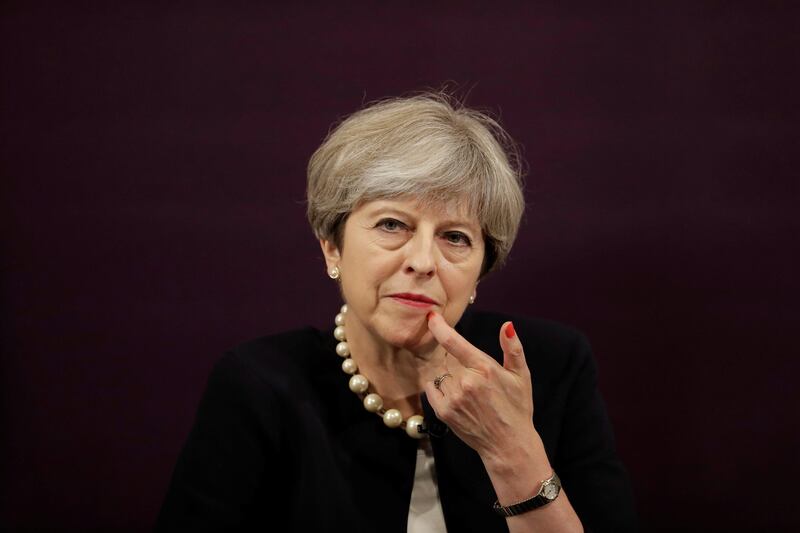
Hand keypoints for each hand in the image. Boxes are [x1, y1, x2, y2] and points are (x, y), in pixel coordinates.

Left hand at [424, 312, 537, 464]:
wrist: (508, 444)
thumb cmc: (517, 408)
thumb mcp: (521, 376)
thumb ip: (513, 348)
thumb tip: (507, 325)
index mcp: (484, 368)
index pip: (454, 342)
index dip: (440, 328)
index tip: (431, 318)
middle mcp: (466, 382)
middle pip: (447, 359)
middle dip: (455, 361)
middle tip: (471, 375)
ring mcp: (454, 398)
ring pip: (440, 374)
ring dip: (448, 376)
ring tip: (467, 389)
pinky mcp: (444, 412)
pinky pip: (432, 390)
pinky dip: (438, 388)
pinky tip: (455, 395)